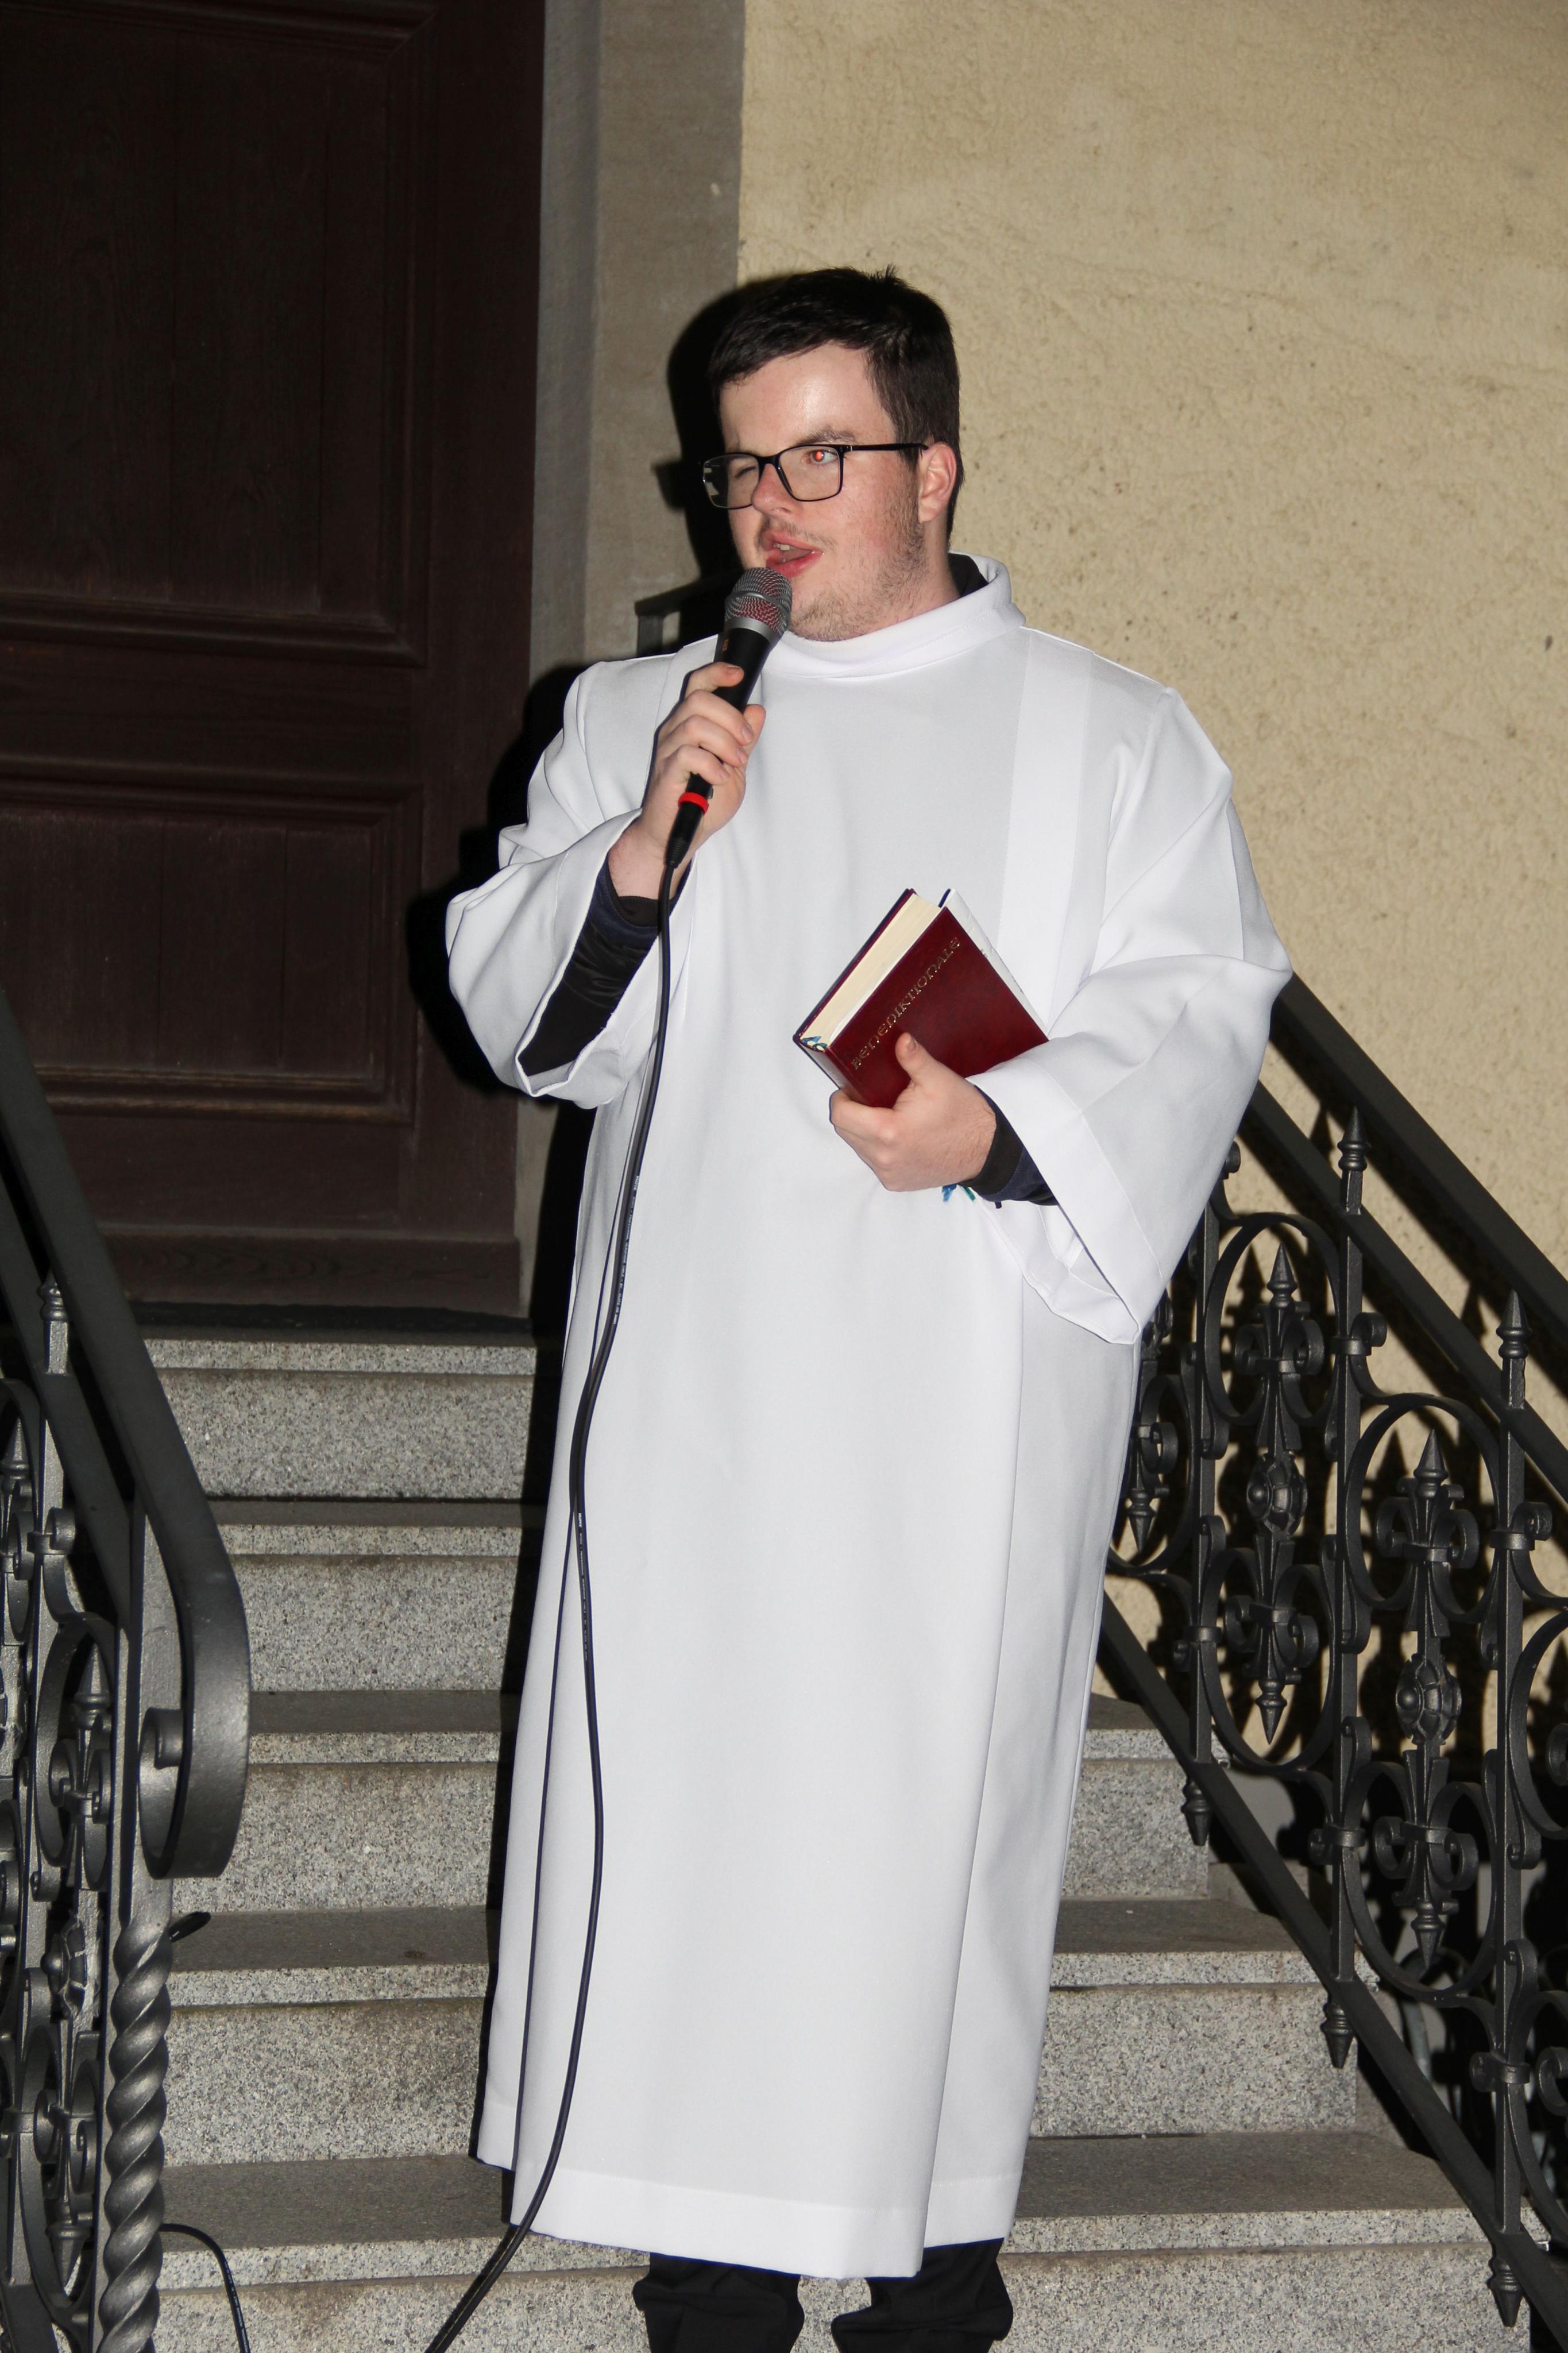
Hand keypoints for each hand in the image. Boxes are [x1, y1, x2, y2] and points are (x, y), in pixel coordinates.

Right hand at [607, 662, 765, 898]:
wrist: (680, 834)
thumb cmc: (703, 801)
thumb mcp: (733, 766)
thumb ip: (743, 739)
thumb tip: (757, 710)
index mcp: (690, 724)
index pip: (698, 685)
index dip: (717, 672)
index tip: (738, 675)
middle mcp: (675, 731)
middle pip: (700, 699)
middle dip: (731, 718)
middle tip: (745, 742)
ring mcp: (668, 751)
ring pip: (695, 725)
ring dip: (725, 743)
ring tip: (735, 764)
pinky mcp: (666, 772)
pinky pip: (688, 754)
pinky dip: (712, 765)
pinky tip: (720, 779)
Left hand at [829, 1033, 996, 1192]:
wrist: (986, 1150)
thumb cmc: (963, 1114)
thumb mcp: (938, 1080)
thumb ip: (914, 1058)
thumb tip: (900, 1038)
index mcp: (888, 1131)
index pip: (840, 1115)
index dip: (842, 1098)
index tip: (853, 1088)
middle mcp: (883, 1158)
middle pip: (845, 1132)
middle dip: (851, 1112)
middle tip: (871, 1098)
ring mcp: (889, 1174)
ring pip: (858, 1148)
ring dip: (863, 1131)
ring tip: (886, 1115)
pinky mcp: (896, 1183)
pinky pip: (874, 1162)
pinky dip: (878, 1148)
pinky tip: (897, 1135)